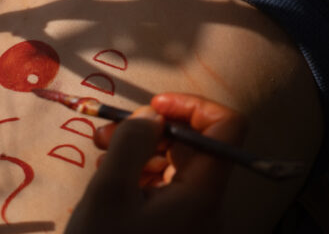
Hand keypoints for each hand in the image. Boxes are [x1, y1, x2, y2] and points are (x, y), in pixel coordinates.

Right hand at [65, 93, 246, 233]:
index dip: (193, 107)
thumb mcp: (109, 194)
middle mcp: (207, 206)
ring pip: (178, 168)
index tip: (153, 108)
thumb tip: (153, 115)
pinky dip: (141, 177)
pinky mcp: (175, 233)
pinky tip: (109, 182)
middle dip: (154, 129)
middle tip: (107, 131)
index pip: (228, 128)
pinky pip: (167, 192)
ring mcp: (192, 223)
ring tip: (100, 152)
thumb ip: (133, 144)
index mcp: (203, 192)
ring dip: (142, 151)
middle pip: (197, 147)